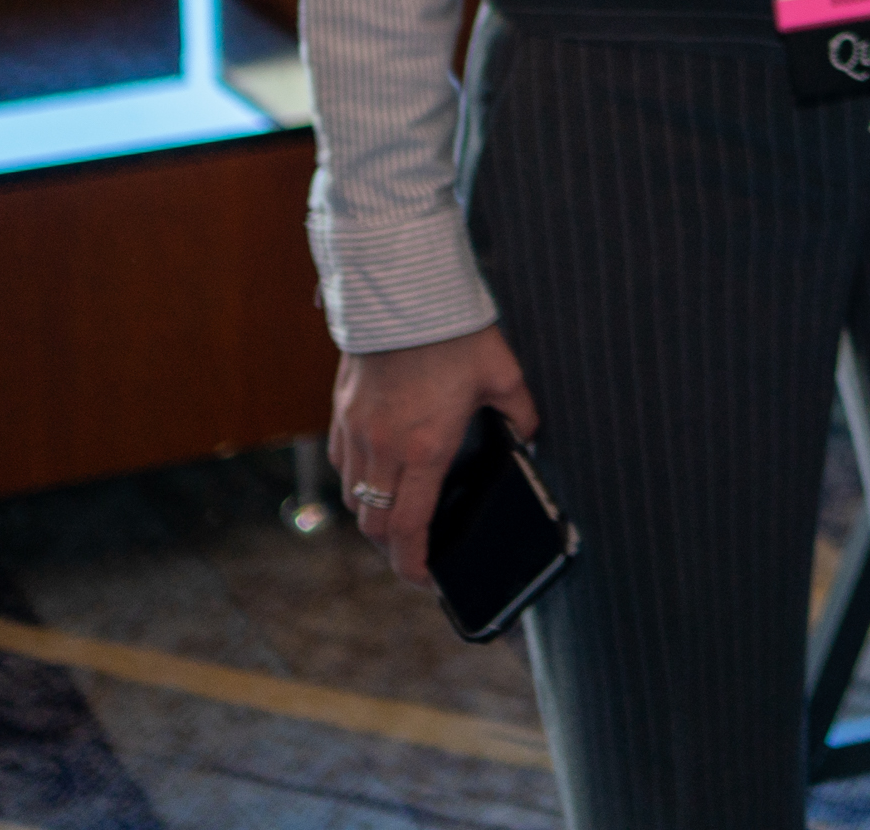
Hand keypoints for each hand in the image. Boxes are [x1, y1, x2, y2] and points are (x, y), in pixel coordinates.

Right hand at [329, 324, 538, 590]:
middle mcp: (383, 447)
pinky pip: (343, 463)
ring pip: (354, 497)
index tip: (424, 580)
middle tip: (414, 555)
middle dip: (393, 550)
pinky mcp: (342, 411)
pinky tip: (377, 476)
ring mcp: (357, 430)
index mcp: (425, 446)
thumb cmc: (455, 331)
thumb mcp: (503, 374)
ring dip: (373, 518)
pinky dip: (358, 481)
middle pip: (375, 524)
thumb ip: (520, 413)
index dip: (413, 564)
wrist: (403, 289)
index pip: (409, 527)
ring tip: (398, 520)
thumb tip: (528, 437)